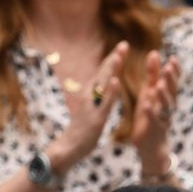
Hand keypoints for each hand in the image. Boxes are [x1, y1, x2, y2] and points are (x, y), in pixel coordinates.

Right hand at [48, 42, 127, 171]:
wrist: (68, 148)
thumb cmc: (81, 130)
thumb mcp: (91, 109)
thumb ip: (98, 96)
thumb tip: (105, 84)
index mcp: (90, 94)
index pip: (103, 73)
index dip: (113, 59)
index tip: (122, 45)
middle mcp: (88, 96)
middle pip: (103, 74)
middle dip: (114, 58)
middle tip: (124, 44)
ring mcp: (91, 107)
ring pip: (102, 85)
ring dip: (110, 69)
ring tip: (119, 56)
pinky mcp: (95, 119)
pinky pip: (104, 103)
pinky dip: (110, 91)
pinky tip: (115, 81)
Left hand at [129, 50, 180, 173]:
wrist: (150, 145)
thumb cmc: (150, 115)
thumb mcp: (149, 92)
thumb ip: (152, 74)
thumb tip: (153, 52)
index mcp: (167, 96)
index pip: (174, 81)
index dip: (175, 71)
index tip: (173, 58)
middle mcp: (168, 106)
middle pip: (172, 91)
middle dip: (171, 80)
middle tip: (168, 68)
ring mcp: (163, 118)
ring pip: (166, 106)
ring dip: (163, 95)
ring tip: (159, 85)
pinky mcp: (154, 129)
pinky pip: (154, 120)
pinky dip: (151, 112)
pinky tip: (147, 105)